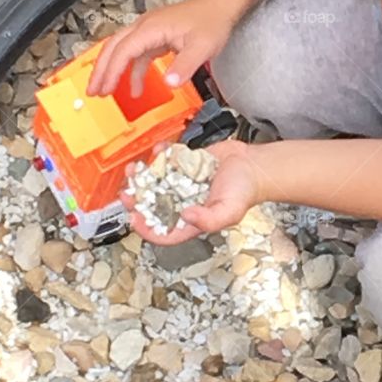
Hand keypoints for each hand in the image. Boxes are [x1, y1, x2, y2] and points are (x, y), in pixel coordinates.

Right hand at [87, 0, 235, 96]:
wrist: (220, 5)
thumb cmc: (211, 20)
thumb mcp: (202, 47)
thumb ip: (184, 66)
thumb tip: (169, 83)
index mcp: (151, 28)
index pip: (123, 51)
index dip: (111, 72)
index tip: (105, 89)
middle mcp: (145, 27)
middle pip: (113, 48)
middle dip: (100, 70)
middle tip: (92, 90)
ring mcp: (149, 31)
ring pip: (121, 50)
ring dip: (111, 70)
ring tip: (104, 91)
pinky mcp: (155, 36)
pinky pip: (136, 55)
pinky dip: (132, 71)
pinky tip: (135, 87)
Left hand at [121, 139, 262, 243]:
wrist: (253, 166)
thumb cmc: (245, 192)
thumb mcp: (229, 212)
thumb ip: (208, 219)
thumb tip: (185, 216)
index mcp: (191, 221)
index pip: (163, 231)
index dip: (145, 228)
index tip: (133, 219)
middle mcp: (183, 203)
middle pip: (152, 206)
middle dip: (137, 200)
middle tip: (127, 192)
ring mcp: (182, 183)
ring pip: (155, 182)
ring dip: (142, 176)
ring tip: (135, 169)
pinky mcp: (185, 165)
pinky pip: (167, 161)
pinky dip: (161, 155)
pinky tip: (160, 149)